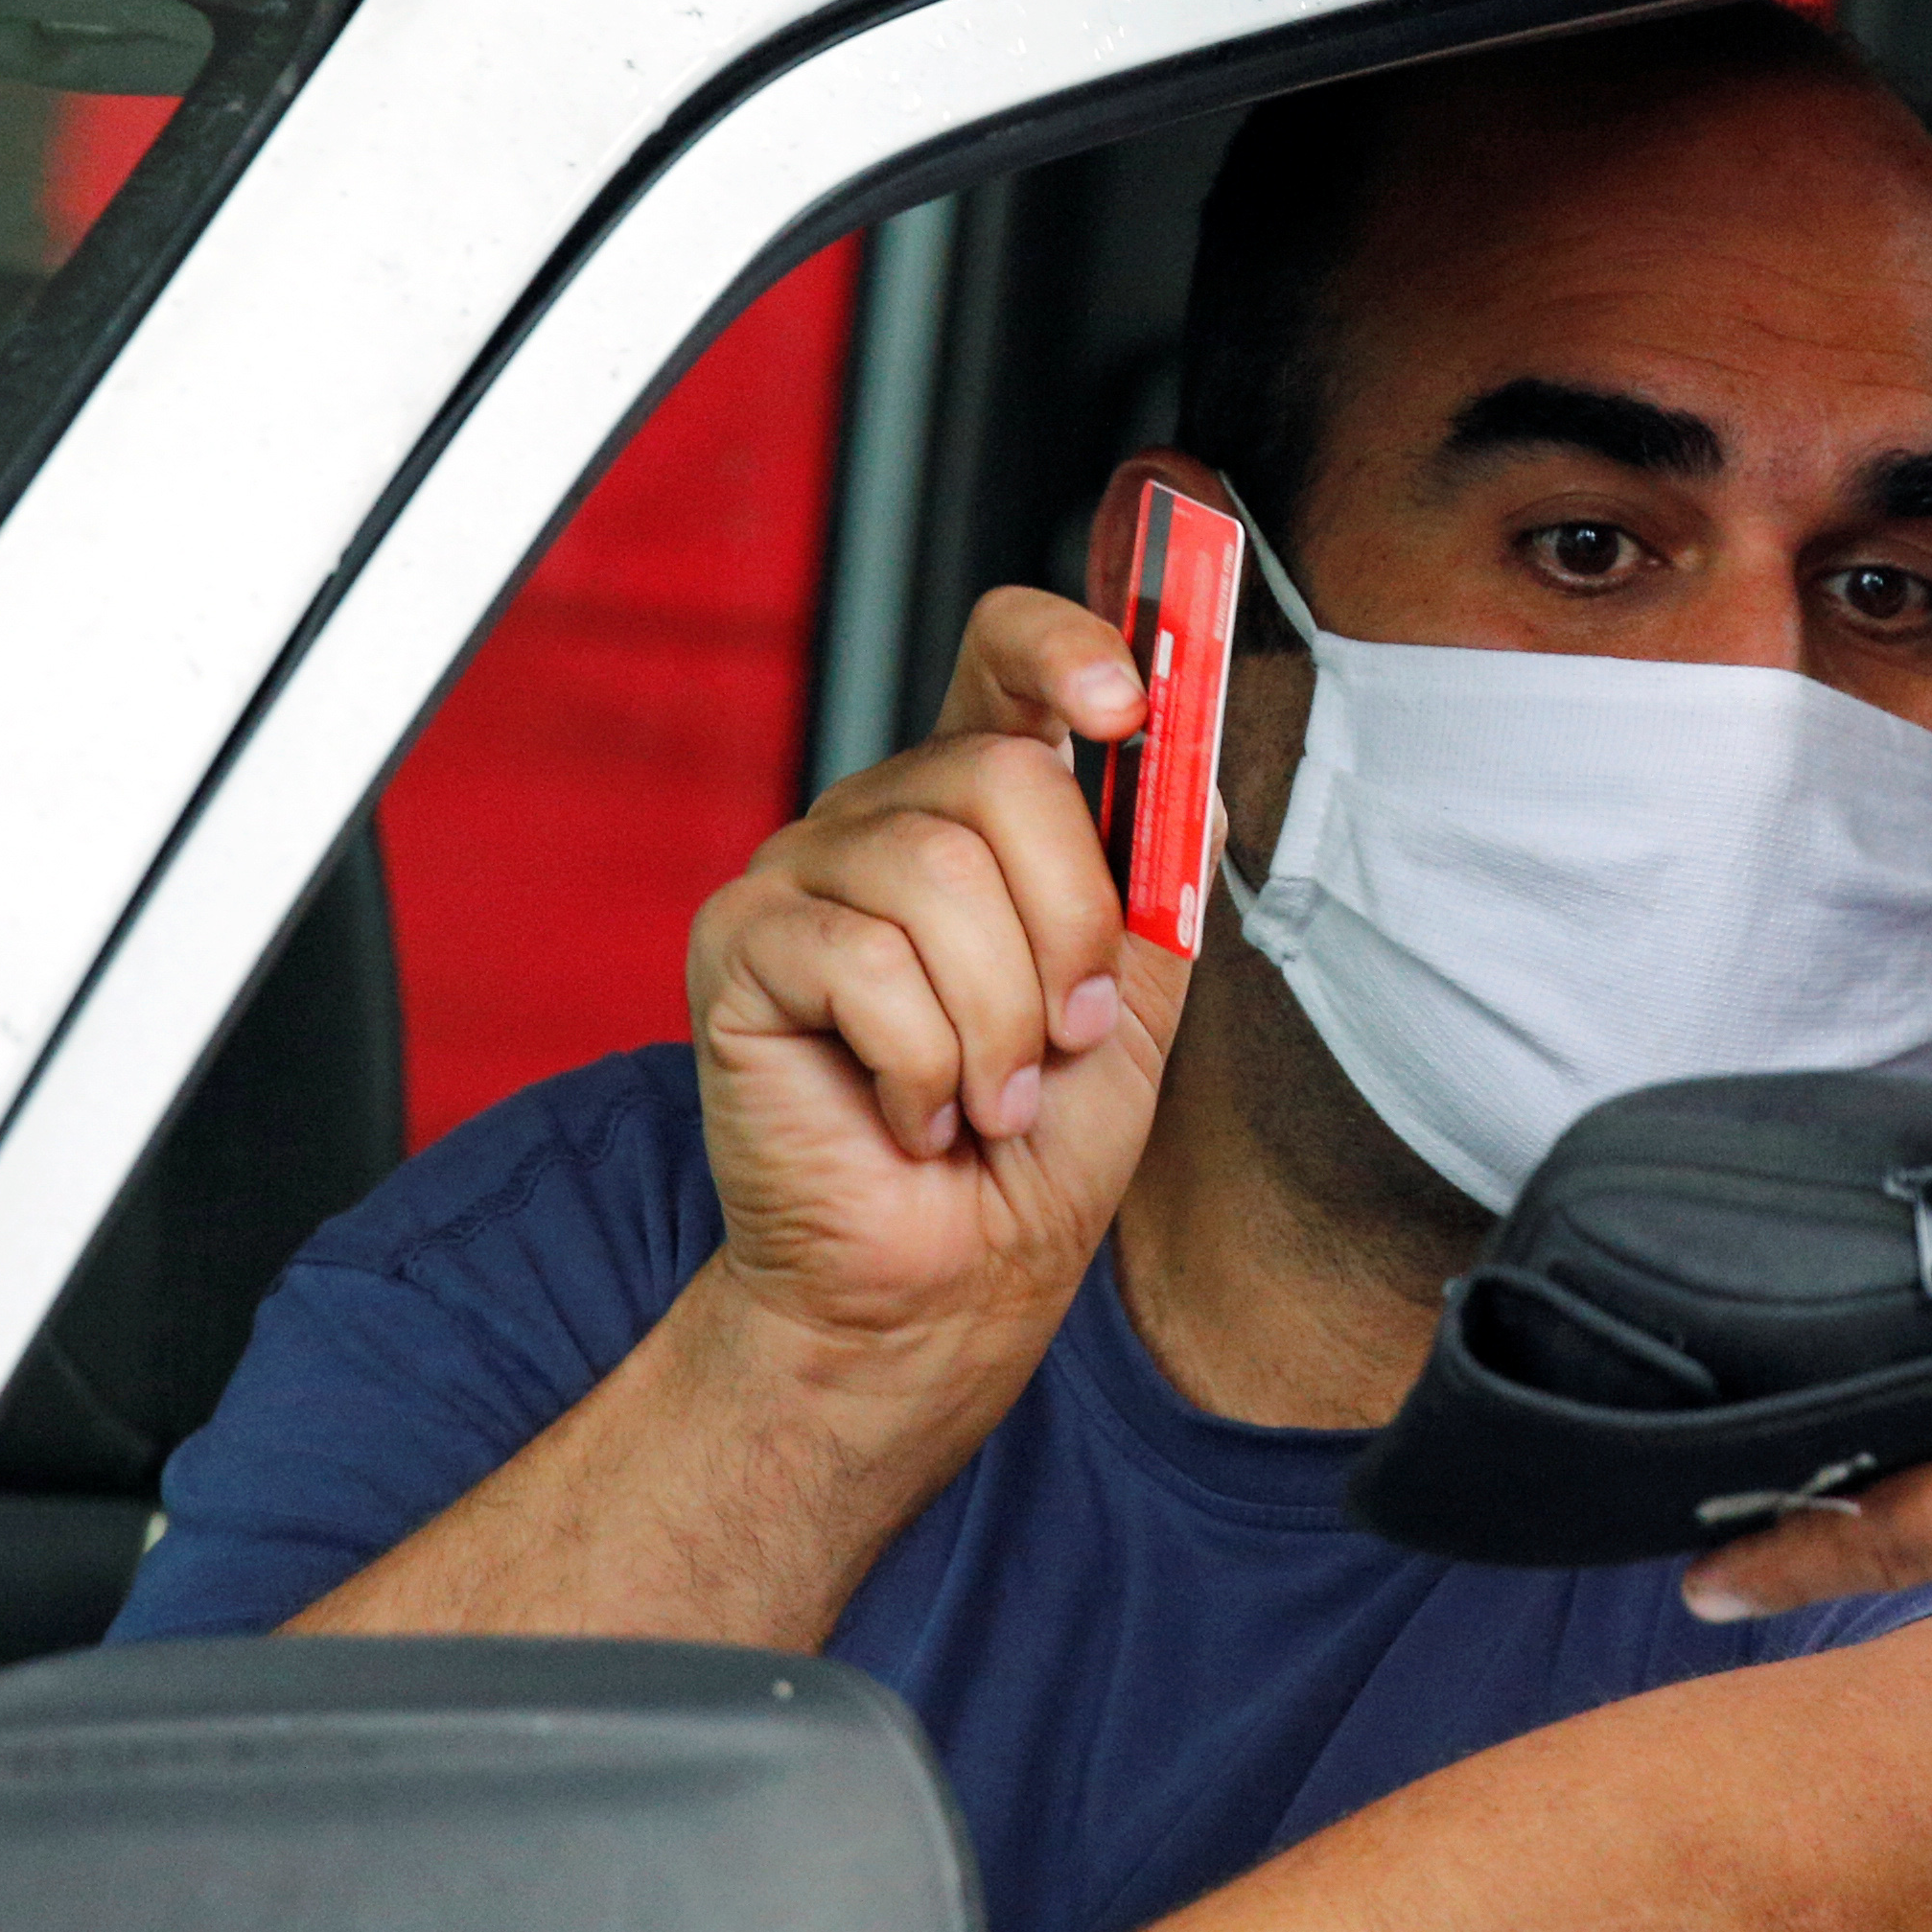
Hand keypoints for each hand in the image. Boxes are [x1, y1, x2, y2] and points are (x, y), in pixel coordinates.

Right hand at [683, 584, 1189, 1424]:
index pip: (1005, 653)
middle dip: (1068, 926)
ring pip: (936, 874)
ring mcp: (800, 872)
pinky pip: (861, 960)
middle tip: (1066, 1034)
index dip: (1068, 646)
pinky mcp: (738, 945)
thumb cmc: (1032, 1150)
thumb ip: (1158, 885)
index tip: (1129, 704)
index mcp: (978, 807)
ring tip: (985, 1100)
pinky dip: (919, 1063)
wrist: (947, 1284)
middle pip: (1000, 774)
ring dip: (997, 1021)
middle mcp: (883, 816)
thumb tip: (1193, 769)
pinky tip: (910, 1113)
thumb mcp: (1138, 1006)